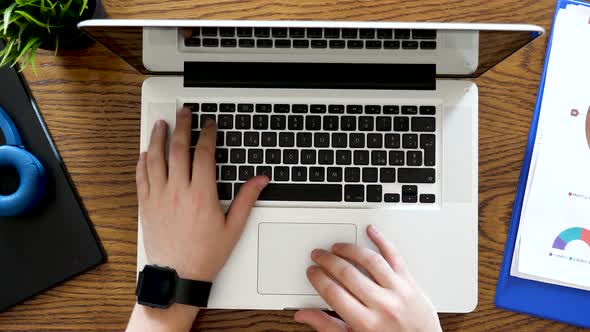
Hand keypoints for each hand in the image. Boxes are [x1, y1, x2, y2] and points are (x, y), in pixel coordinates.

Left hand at [136, 107, 268, 280]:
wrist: (178, 275)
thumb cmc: (205, 254)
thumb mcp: (233, 227)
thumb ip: (246, 199)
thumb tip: (260, 180)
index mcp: (202, 194)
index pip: (204, 154)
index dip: (207, 135)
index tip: (210, 125)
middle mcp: (178, 191)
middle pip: (178, 149)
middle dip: (182, 126)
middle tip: (184, 113)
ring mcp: (159, 197)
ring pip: (155, 159)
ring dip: (159, 138)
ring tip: (162, 124)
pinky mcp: (146, 205)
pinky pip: (141, 177)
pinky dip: (143, 161)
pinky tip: (146, 152)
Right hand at [294, 225, 441, 331]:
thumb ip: (328, 326)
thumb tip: (304, 315)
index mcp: (366, 323)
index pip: (333, 293)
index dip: (318, 279)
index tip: (312, 272)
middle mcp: (383, 305)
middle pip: (348, 273)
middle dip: (328, 261)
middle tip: (319, 255)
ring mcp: (398, 291)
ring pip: (370, 260)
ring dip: (350, 249)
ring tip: (337, 247)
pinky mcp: (410, 282)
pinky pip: (395, 256)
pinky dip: (382, 240)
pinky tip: (371, 231)